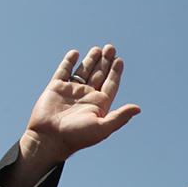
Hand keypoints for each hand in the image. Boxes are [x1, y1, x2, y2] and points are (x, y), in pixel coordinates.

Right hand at [5, 44, 139, 186]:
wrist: (49, 139)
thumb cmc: (76, 136)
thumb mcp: (102, 127)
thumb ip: (120, 117)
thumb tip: (138, 108)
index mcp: (98, 105)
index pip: (110, 85)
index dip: (115, 72)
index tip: (119, 60)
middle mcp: (86, 97)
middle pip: (99, 75)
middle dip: (105, 62)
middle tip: (111, 48)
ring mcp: (71, 91)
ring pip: (83, 71)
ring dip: (91, 60)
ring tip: (98, 49)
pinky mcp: (55, 88)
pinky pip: (64, 71)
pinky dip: (69, 62)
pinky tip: (75, 53)